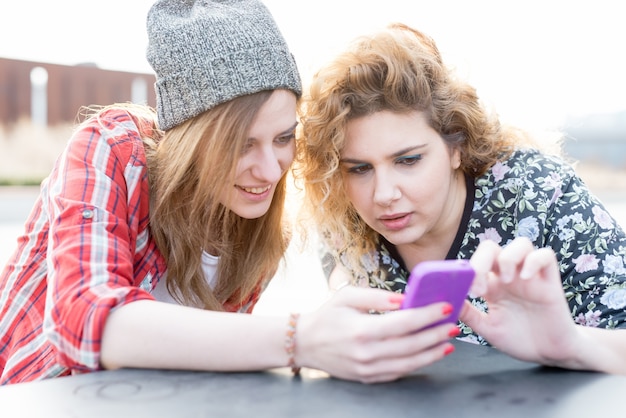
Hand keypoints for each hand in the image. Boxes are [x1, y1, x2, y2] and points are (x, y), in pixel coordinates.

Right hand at [296, 286, 458, 382]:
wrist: (305, 343)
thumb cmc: (327, 316)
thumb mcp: (347, 296)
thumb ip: (377, 296)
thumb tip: (406, 299)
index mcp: (362, 330)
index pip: (404, 322)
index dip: (428, 315)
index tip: (446, 306)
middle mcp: (367, 353)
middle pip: (411, 344)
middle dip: (436, 334)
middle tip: (454, 324)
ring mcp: (368, 369)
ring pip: (409, 362)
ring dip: (432, 352)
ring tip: (448, 340)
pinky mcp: (369, 378)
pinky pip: (399, 372)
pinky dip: (418, 363)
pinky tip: (430, 353)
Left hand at [460, 237, 579, 365]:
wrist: (550, 354)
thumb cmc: (519, 339)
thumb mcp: (488, 328)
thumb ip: (469, 313)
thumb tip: (444, 300)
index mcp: (492, 286)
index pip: (474, 263)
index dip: (466, 272)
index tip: (467, 293)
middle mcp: (509, 277)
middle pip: (492, 247)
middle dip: (481, 260)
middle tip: (481, 288)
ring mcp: (530, 278)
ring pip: (521, 244)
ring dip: (508, 257)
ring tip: (506, 281)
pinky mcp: (551, 282)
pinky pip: (546, 256)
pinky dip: (534, 261)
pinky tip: (526, 278)